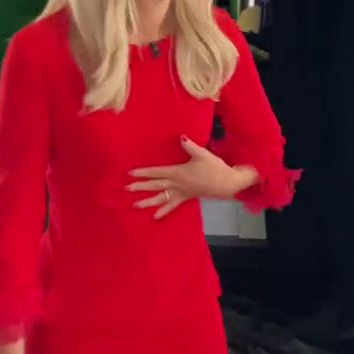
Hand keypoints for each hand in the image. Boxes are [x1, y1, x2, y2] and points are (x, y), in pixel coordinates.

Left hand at [126, 135, 257, 218]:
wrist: (227, 183)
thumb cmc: (214, 168)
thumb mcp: (202, 154)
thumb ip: (190, 146)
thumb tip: (181, 137)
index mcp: (178, 172)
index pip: (157, 172)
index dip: (143, 172)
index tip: (130, 173)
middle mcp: (176, 184)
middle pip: (155, 185)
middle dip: (140, 186)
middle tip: (126, 189)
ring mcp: (181, 192)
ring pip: (161, 198)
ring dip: (148, 202)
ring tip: (135, 205)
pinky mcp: (186, 197)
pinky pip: (173, 206)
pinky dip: (164, 211)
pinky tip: (155, 216)